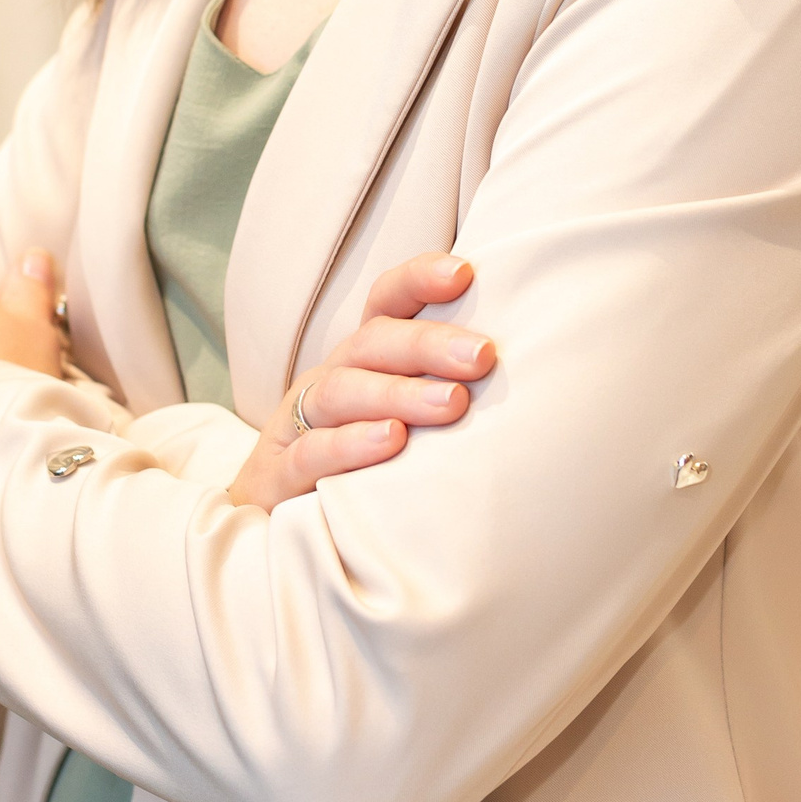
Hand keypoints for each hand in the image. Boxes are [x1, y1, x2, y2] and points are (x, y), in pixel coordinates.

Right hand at [227, 253, 493, 513]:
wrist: (274, 528)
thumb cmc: (360, 466)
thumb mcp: (400, 419)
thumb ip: (445, 389)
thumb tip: (525, 369)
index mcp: (363, 360)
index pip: (387, 302)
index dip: (419, 280)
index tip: (465, 273)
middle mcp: (331, 379)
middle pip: (374, 342)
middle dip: (429, 344)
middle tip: (481, 357)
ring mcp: (300, 423)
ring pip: (343, 390)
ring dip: (399, 393)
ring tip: (451, 404)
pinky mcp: (279, 473)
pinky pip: (312, 450)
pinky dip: (350, 444)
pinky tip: (390, 441)